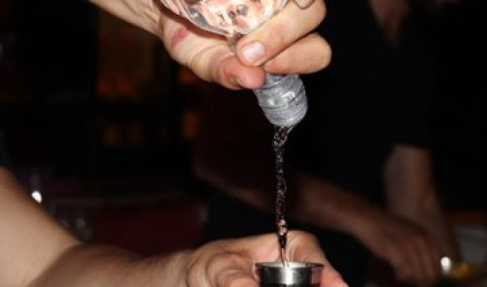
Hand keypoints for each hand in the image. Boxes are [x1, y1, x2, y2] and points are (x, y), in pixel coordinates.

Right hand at [89, 0, 330, 88]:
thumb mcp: (206, 62)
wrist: (169, 10)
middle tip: (246, 49)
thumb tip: (253, 79)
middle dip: (282, 33)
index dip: (299, 57)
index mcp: (287, 47)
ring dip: (281, 6)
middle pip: (312, 16)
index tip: (265, 65)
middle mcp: (291, 15)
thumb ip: (227, 72)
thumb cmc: (195, 41)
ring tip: (243, 11)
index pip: (316, 53)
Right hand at [357, 210, 445, 286]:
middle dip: (422, 282)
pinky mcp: (397, 252)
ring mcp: (411, 246)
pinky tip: (396, 272)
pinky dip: (402, 277)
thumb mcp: (414, 234)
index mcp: (430, 238)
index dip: (432, 279)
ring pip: (419, 276)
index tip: (421, 282)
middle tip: (410, 280)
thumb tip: (431, 273)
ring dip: (410, 280)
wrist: (370, 219)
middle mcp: (423, 242)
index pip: (440, 267)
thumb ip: (425, 249)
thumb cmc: (389, 230)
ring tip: (401, 274)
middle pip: (432, 274)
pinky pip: (406, 273)